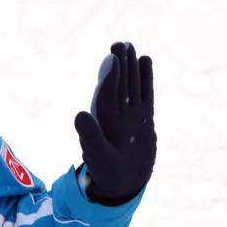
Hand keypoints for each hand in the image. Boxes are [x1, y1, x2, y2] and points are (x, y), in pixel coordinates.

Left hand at [74, 41, 155, 204]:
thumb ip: (90, 135)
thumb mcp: (98, 154)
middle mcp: (116, 114)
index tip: (112, 57)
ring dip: (131, 67)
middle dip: (119, 65)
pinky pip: (146, 94)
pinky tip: (146, 61)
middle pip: (119, 85)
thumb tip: (79, 114)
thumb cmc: (106, 171)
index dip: (109, 76)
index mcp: (103, 120)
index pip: (107, 94)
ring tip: (131, 46)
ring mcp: (131, 115)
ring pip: (132, 86)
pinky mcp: (144, 118)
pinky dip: (146, 79)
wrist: (123, 183)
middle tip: (120, 43)